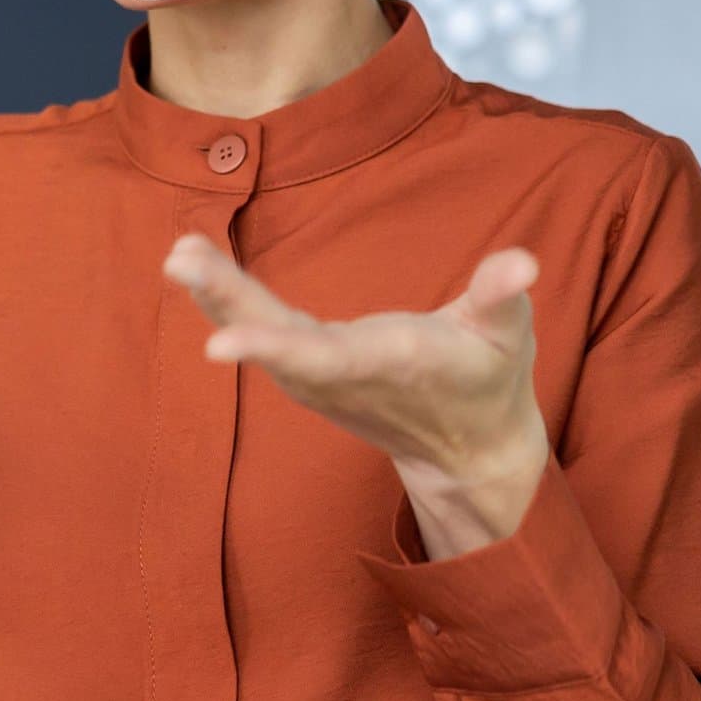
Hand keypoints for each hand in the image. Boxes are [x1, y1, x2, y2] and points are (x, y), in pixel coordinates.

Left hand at [162, 235, 549, 488]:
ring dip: (216, 295)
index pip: (324, 357)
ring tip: (180, 251)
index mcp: (390, 363)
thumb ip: (503, 296)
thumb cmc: (488, 377)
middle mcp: (343, 375)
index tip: (218, 342)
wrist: (467, 449)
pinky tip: (194, 264)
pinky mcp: (308, 371)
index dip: (272, 346)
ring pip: (259, 333)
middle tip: (178, 258)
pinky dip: (224, 301)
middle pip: (276, 340)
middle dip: (226, 300)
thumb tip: (522, 262)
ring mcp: (319, 378)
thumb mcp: (509, 335)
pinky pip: (258, 330)